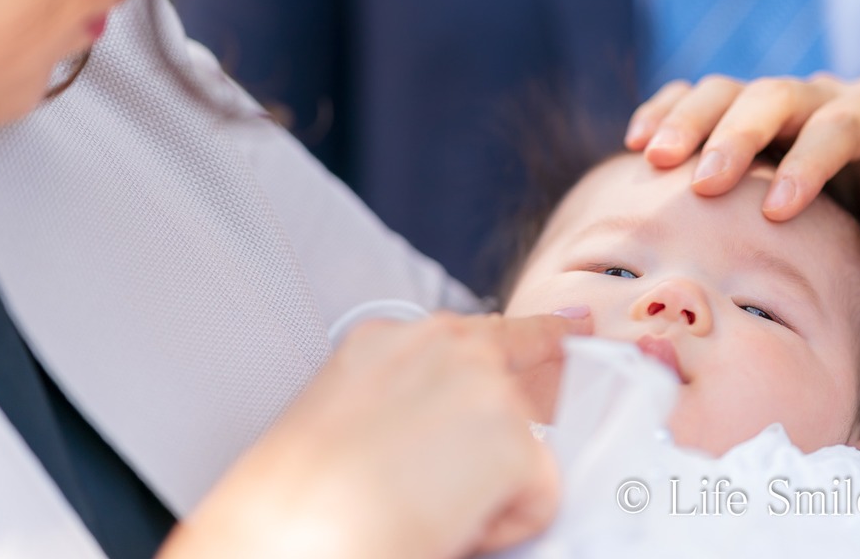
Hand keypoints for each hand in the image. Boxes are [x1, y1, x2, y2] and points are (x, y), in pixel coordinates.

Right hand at [159, 310, 591, 558]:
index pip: (478, 328)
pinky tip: (449, 525)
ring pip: (525, 444)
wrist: (288, 533)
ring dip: (491, 485)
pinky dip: (504, 524)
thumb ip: (403, 396)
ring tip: (425, 507)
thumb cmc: (295, 496)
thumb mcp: (342, 415)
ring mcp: (483, 386)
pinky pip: (539, 495)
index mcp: (386, 339)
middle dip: (523, 411)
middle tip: (502, 437)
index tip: (570, 326)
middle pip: (529, 360)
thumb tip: (447, 430)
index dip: (531, 334)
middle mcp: (442, 346)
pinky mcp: (513, 440)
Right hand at [624, 74, 859, 385]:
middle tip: (704, 185)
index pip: (842, 123)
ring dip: (687, 121)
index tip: (777, 211)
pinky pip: (694, 96)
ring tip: (655, 161)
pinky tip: (636, 142)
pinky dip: (665, 112)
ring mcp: (776, 101)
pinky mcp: (737, 114)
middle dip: (737, 136)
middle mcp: (824, 94)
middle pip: (774, 94)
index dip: (809, 162)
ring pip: (726, 89)